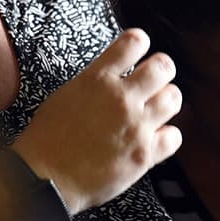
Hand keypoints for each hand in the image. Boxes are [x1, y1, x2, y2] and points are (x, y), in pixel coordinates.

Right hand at [11, 28, 181, 213]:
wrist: (45, 178)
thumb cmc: (48, 139)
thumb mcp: (66, 94)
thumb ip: (95, 82)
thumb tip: (115, 76)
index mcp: (98, 79)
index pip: (134, 42)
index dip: (140, 43)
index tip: (139, 49)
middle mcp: (121, 98)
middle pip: (163, 67)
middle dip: (161, 70)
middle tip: (155, 80)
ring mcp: (135, 126)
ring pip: (173, 98)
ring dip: (167, 100)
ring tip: (157, 108)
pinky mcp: (144, 154)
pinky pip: (174, 136)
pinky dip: (167, 136)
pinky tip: (155, 138)